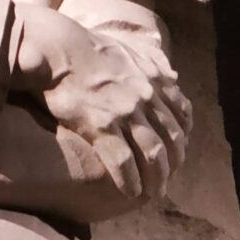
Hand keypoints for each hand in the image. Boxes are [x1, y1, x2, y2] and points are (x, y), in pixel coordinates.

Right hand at [12, 4, 192, 199]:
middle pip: (170, 139)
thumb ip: (152, 63)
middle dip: (172, 164)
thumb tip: (173, 74)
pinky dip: (130, 179)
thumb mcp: (128, 49)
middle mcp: (144, 96)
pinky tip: (130, 191)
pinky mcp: (101, 124)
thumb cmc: (86, 46)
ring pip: (152, 153)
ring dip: (156, 178)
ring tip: (152, 193)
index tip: (177, 153)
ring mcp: (124, 111)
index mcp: (152, 78)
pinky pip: (123, 160)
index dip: (182, 139)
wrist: (57, 48)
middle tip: (166, 179)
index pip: (180, 115)